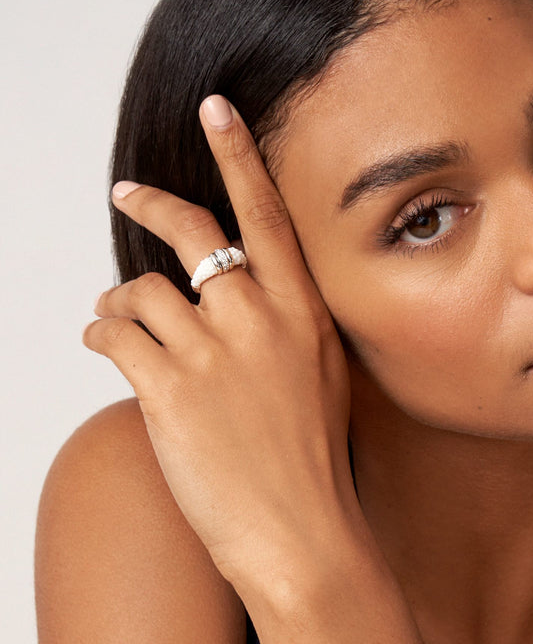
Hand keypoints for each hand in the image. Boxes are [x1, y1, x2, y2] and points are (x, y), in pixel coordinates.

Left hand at [85, 95, 355, 587]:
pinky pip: (116, 337)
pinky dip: (101, 335)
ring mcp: (216, 354)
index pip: (266, 216)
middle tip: (127, 193)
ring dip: (118, 302)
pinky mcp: (172, 392)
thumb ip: (282, 328)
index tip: (216, 110)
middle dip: (151, 205)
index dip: (237, 156)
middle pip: (193, 235)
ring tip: (114, 320)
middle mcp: (261, 321)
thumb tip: (226, 299)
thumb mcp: (319, 378)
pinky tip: (105, 345)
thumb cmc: (313, 459)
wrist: (304, 534)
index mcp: (302, 314)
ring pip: (141, 292)